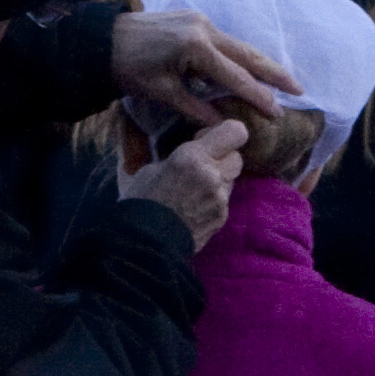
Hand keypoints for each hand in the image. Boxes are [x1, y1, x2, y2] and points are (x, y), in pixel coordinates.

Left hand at [108, 9, 295, 131]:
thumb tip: (224, 124)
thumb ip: (195, 109)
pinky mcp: (194, 18)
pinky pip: (225, 40)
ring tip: (284, 81)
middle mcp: (205, 29)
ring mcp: (200, 20)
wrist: (101, 40)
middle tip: (301, 91)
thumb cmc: (126, 68)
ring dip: (261, 63)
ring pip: (240, 45)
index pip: (237, 77)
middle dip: (275, 74)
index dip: (259, 97)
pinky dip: (241, 54)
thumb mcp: (160, 93)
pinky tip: (253, 66)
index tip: (278, 113)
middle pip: (249, 55)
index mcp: (196, 48)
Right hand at [120, 114, 248, 248]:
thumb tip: (161, 138)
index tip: (208, 139)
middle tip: (201, 166)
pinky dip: (211, 201)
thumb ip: (168, 155)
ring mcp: (220, 198)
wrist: (142, 243)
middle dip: (222, 159)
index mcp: (191, 157)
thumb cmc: (137, 202)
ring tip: (192, 191)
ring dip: (217, 181)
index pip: (235, 132)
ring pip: (230, 179)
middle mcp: (212, 175)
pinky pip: (223, 200)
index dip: (225, 133)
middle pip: (237, 157)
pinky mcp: (222, 217)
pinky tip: (191, 208)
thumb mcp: (144, 169)